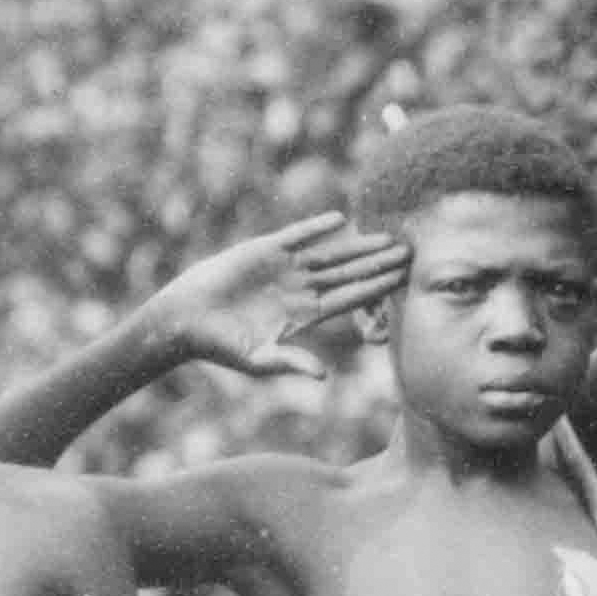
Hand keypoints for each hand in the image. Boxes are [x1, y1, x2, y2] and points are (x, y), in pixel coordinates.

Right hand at [155, 214, 406, 379]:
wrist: (186, 321)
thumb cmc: (222, 346)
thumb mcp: (260, 360)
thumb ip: (292, 362)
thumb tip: (324, 375)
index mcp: (306, 315)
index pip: (350, 299)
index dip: (376, 290)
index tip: (402, 283)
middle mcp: (301, 289)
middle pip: (348, 274)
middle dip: (377, 264)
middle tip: (409, 253)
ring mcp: (284, 268)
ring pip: (329, 254)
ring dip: (356, 245)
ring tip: (385, 236)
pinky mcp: (262, 250)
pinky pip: (295, 236)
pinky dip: (314, 228)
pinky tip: (339, 220)